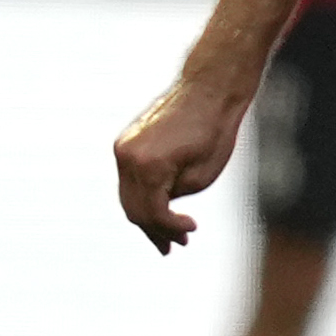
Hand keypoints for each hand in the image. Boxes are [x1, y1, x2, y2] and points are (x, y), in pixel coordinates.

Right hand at [112, 74, 252, 251]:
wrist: (208, 89)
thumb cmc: (214, 132)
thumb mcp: (201, 177)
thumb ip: (174, 199)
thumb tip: (159, 212)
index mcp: (149, 167)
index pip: (153, 214)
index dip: (170, 229)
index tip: (191, 231)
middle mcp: (127, 157)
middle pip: (134, 209)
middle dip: (155, 230)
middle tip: (175, 245)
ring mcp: (122, 148)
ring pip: (128, 195)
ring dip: (146, 215)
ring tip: (167, 235)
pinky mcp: (124, 142)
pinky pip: (129, 179)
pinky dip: (143, 194)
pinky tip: (159, 207)